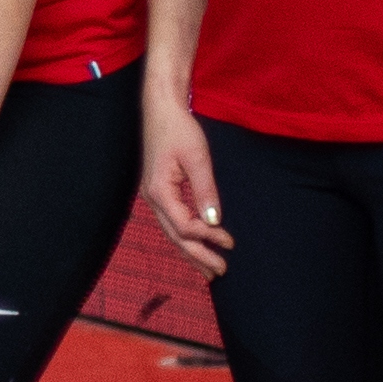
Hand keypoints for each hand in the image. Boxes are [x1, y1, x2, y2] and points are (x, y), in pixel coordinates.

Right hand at [136, 98, 227, 278]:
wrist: (160, 109)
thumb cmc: (178, 129)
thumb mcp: (197, 158)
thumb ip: (206, 191)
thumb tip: (215, 221)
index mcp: (159, 190)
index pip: (184, 225)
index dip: (207, 237)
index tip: (230, 241)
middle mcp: (152, 197)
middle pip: (174, 235)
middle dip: (197, 255)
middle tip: (220, 272)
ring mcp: (153, 195)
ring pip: (170, 231)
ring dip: (189, 250)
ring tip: (207, 268)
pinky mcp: (159, 190)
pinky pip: (171, 220)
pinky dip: (184, 235)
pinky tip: (195, 242)